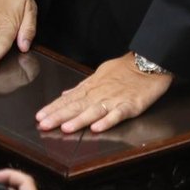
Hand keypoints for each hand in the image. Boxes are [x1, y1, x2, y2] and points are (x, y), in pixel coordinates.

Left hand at [34, 53, 172, 133]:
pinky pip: (118, 114)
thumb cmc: (125, 68)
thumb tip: (65, 94)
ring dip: (79, 119)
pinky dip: (107, 121)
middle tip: (44, 124)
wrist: (150, 61)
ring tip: (65, 128)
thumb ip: (83, 86)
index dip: (54, 107)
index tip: (39, 116)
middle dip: (59, 115)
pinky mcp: (131, 104)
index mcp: (92, 86)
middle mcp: (100, 93)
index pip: (69, 98)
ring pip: (94, 110)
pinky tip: (97, 128)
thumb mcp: (100, 73)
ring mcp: (115, 99)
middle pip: (77, 105)